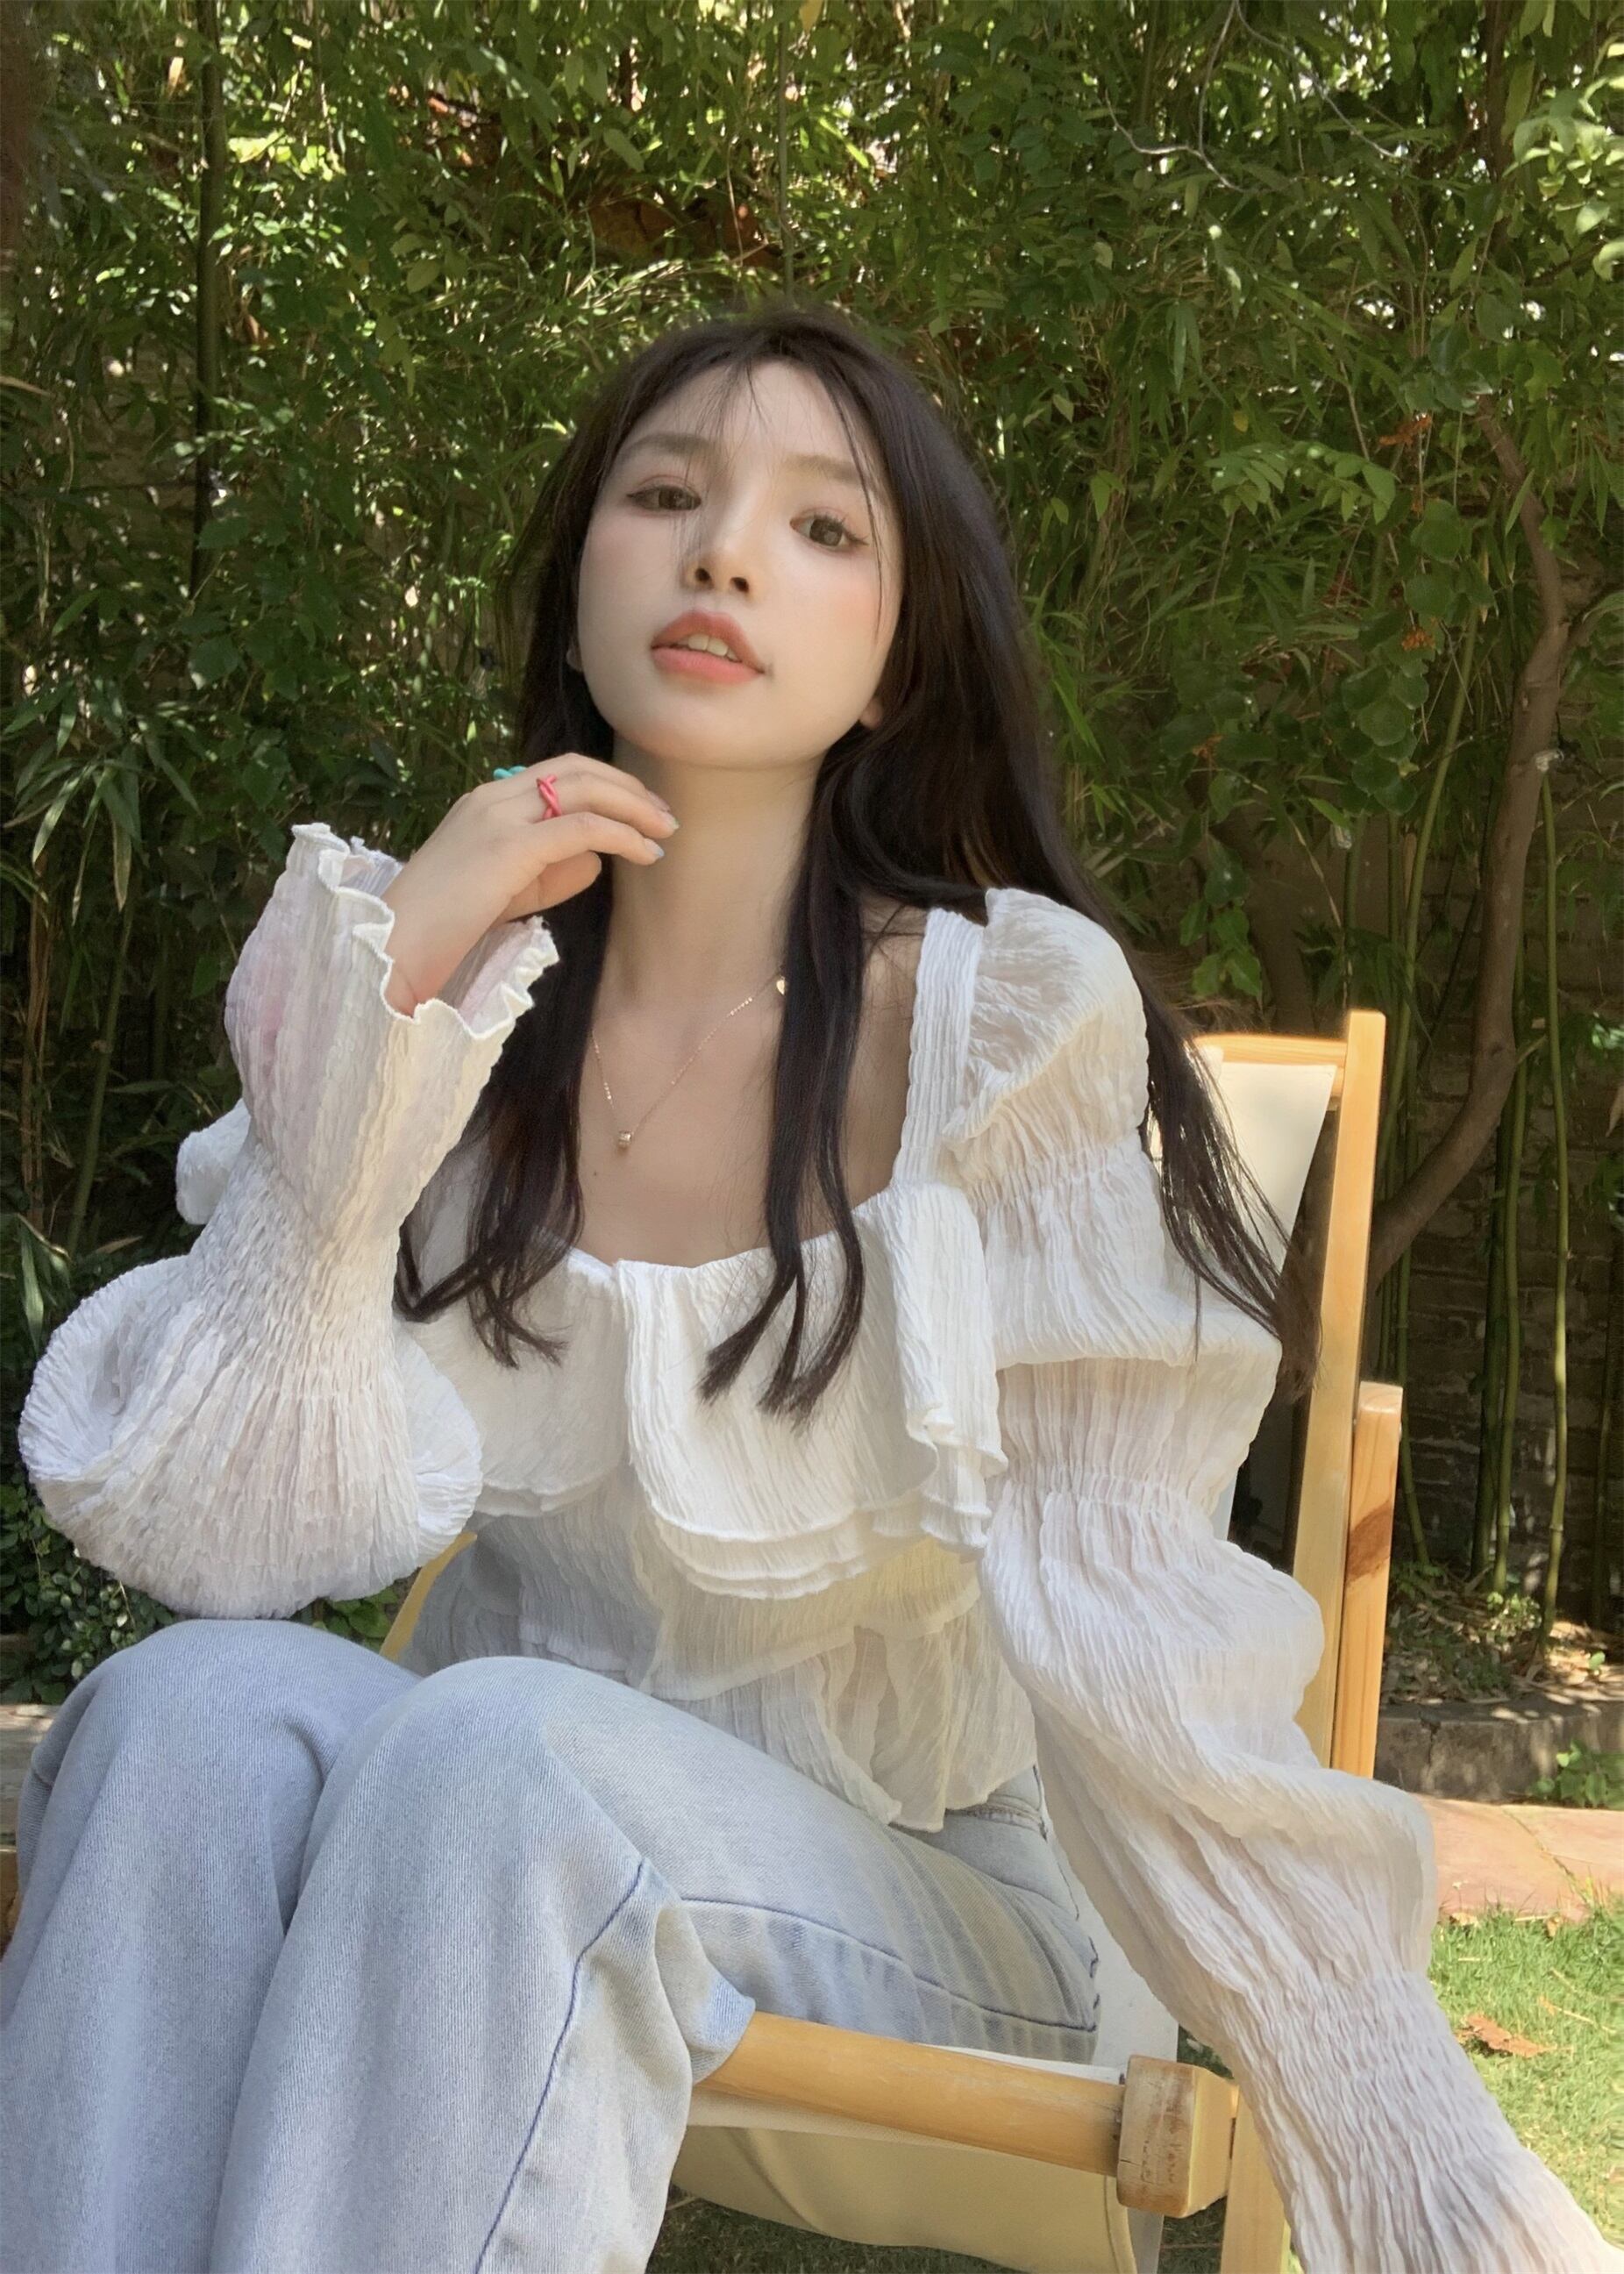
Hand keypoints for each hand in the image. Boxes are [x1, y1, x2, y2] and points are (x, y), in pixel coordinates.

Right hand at [377, 756, 677, 1011]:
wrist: (395, 942)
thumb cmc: (447, 925)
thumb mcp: (505, 888)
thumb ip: (550, 870)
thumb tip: (599, 858)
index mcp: (486, 799)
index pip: (559, 771)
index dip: (607, 782)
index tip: (641, 807)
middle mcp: (493, 796)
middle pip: (577, 771)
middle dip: (628, 789)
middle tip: (665, 816)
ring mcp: (500, 817)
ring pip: (583, 790)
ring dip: (633, 807)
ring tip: (664, 832)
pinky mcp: (510, 848)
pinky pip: (582, 828)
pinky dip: (621, 836)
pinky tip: (644, 853)